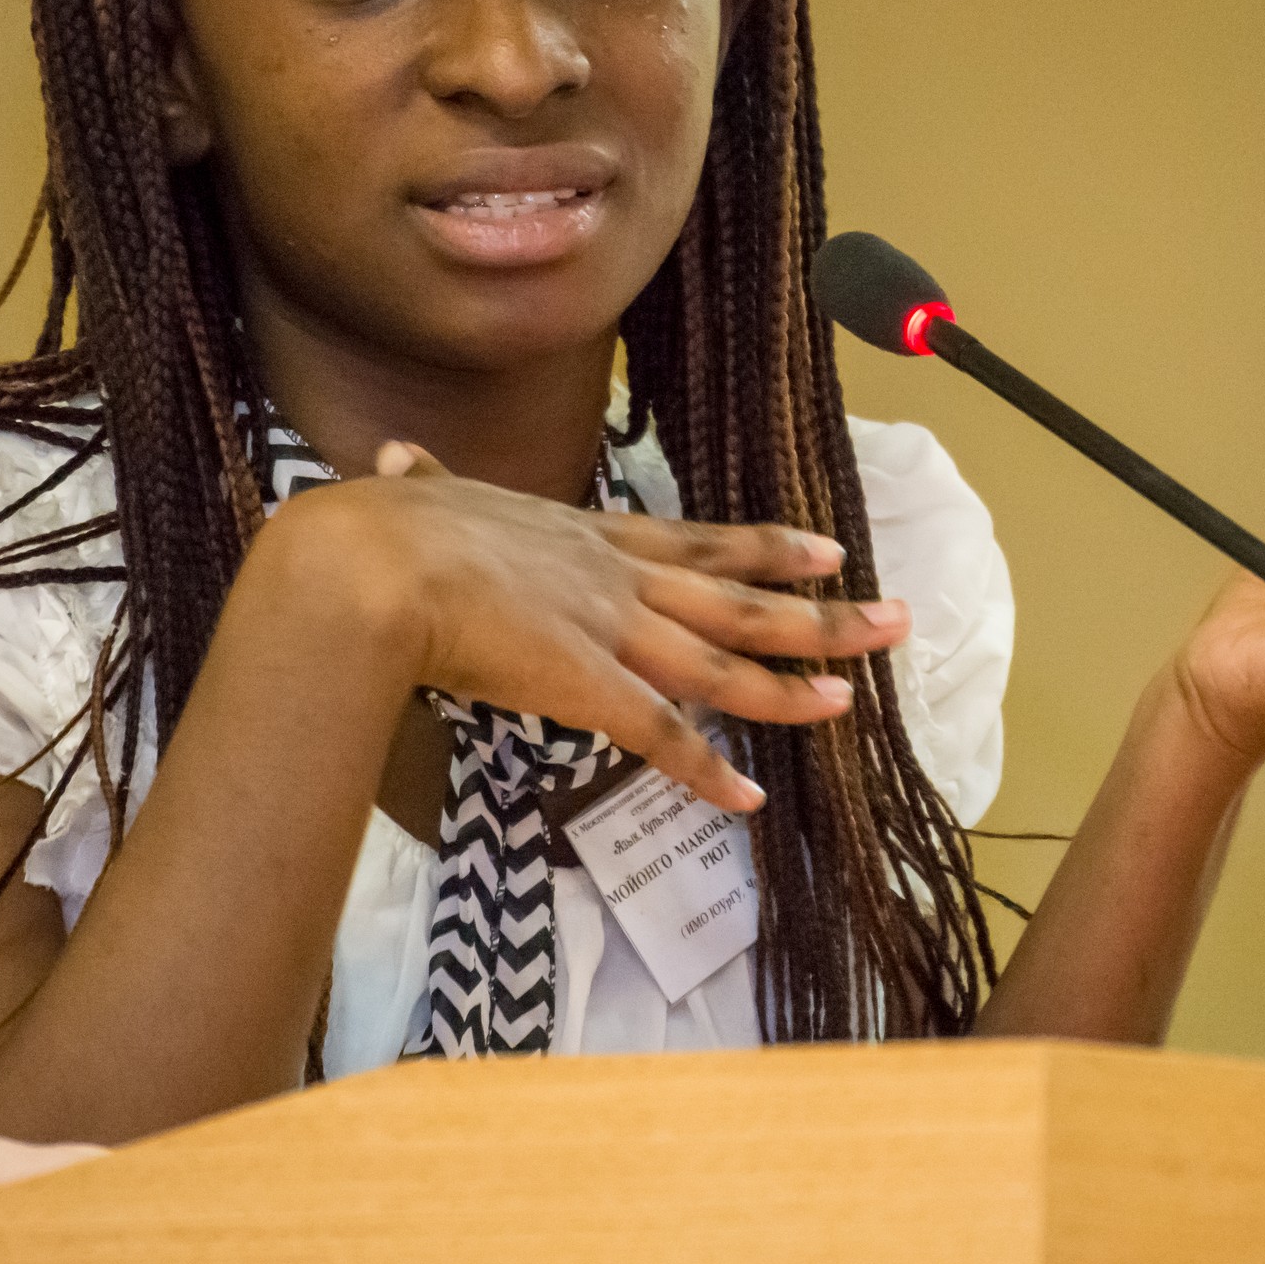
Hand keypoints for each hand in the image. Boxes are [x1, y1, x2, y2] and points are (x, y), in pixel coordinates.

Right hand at [247, 441, 907, 812]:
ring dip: (788, 688)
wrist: (371, 568)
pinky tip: (747, 796)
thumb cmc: (381, 530)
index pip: (696, 541)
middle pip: (738, 598)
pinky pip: (660, 735)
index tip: (827, 547)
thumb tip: (389, 467)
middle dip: (820, 612)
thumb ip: (419, 488)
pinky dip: (705, 769)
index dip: (765, 547)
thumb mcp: (414, 497)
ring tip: (851, 701)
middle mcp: (613, 579)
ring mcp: (606, 630)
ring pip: (722, 664)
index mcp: (581, 536)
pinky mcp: (587, 685)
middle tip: (894, 617)